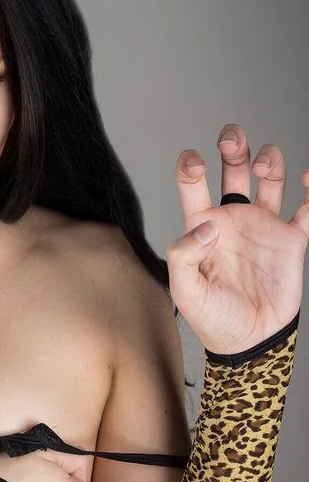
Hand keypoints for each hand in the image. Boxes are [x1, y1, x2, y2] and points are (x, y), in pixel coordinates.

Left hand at [168, 124, 308, 353]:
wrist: (250, 343)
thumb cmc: (213, 319)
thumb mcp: (185, 292)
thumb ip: (184, 256)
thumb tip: (206, 227)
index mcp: (203, 226)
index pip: (193, 184)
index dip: (191, 166)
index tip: (195, 163)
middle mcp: (233, 218)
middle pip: (233, 168)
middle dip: (234, 145)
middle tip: (232, 138)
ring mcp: (263, 226)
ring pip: (270, 178)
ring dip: (269, 160)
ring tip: (263, 166)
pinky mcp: (291, 240)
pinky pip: (307, 208)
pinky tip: (307, 177)